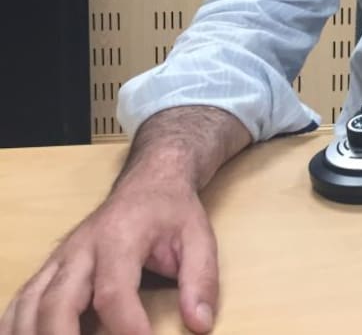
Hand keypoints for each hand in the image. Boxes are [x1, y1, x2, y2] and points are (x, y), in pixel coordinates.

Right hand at [0, 172, 218, 334]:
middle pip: (58, 301)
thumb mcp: (199, 237)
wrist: (149, 183)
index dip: (124, 325)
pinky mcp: (51, 269)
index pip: (113, 290)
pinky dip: (16, 326)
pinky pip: (22, 301)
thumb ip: (201, 279)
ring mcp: (60, 259)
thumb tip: (199, 323)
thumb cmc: (172, 212)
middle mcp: (81, 249)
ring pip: (30, 304)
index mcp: (120, 236)